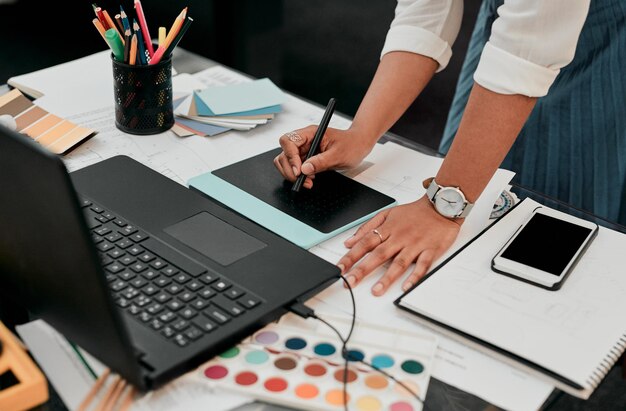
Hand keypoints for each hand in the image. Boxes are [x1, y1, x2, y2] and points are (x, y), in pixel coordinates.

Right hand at [274, 126, 373, 188]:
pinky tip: (310, 179)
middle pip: (284, 153)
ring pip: (286, 161)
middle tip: (302, 180)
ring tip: (308, 180)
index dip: (290, 156)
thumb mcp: (339, 155)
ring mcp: (304, 150)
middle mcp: (304, 140)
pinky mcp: (306, 159)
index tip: (299, 170)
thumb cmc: (352, 144)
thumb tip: (305, 169)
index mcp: (311, 133)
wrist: (359, 145)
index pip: (288, 141)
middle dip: (290, 169)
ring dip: (293, 174)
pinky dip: (299, 176)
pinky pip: (294, 168)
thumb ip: (321, 162)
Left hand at [337, 196, 461, 295]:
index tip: (340, 268)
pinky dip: (414, 276)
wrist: (441, 205)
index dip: (351, 256)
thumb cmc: (414, 212)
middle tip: (350, 282)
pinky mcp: (430, 250)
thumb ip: (367, 227)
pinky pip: (422, 265)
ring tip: (376, 291)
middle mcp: (399, 238)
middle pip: (378, 255)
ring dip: (387, 278)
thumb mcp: (387, 213)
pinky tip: (406, 286)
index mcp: (388, 229)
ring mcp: (415, 245)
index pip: (365, 243)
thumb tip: (350, 241)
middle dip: (362, 269)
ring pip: (399, 263)